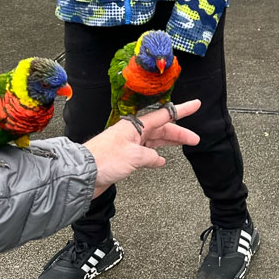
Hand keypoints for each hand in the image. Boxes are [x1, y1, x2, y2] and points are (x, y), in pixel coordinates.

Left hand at [85, 99, 200, 195]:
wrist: (83, 174)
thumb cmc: (104, 159)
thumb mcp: (134, 156)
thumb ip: (150, 156)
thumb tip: (157, 159)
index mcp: (135, 126)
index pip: (164, 115)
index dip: (182, 110)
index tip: (195, 104)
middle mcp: (133, 133)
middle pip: (161, 129)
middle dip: (179, 133)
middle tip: (194, 138)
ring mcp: (129, 145)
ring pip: (155, 140)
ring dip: (169, 143)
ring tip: (184, 145)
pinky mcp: (124, 158)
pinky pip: (146, 153)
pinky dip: (156, 156)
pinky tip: (161, 161)